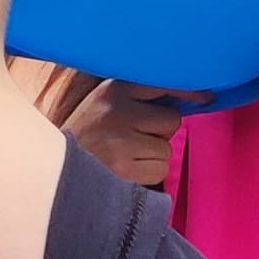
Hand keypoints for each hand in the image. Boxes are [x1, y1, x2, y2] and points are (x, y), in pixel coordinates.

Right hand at [62, 80, 199, 187]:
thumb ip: (136, 98)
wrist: (52, 168)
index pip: (164, 83)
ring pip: (166, 149)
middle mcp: (117, 109)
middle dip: (160, 133)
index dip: (188, 90)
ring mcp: (120, 139)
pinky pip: (159, 171)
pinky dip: (147, 175)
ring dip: (153, 157)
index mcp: (113, 89)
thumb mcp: (103, 104)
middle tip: (133, 139)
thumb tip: (183, 99)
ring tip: (125, 156)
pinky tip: (125, 170)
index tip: (207, 96)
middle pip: (172, 120)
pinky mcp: (123, 167)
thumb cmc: (86, 136)